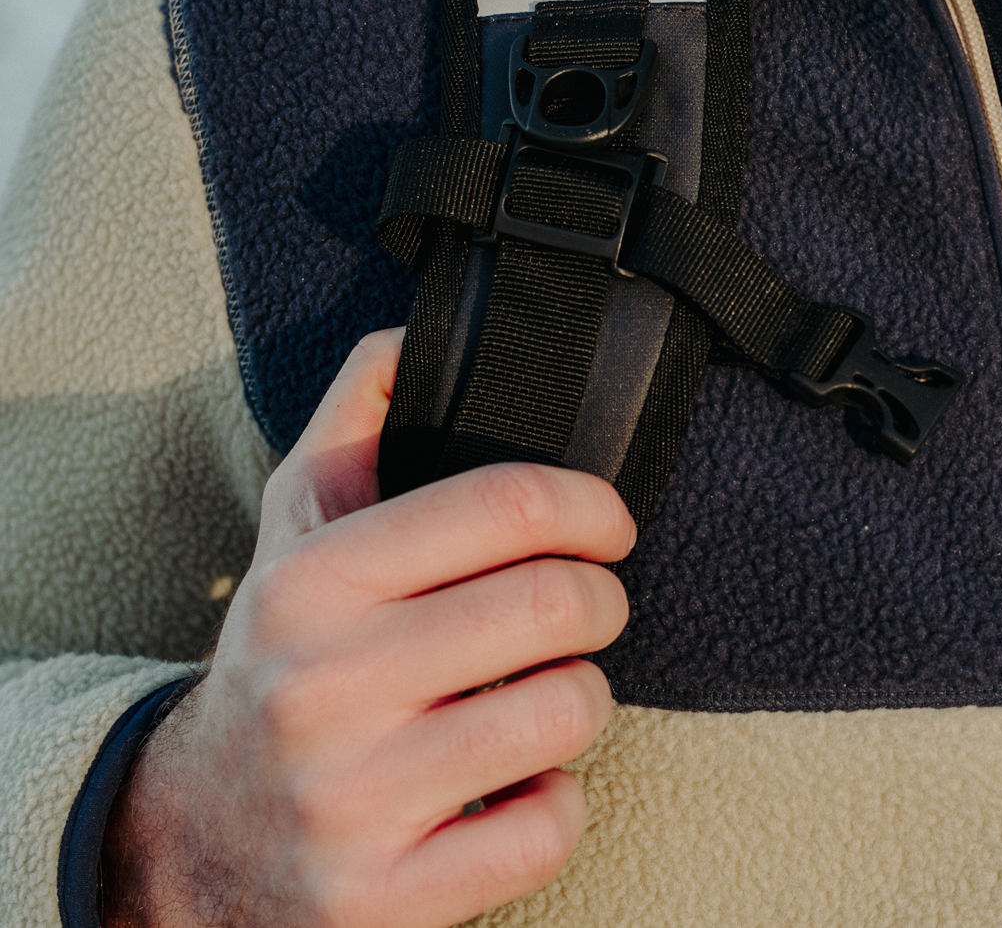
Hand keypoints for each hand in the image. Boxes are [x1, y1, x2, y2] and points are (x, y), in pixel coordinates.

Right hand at [101, 326, 634, 926]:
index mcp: (313, 580)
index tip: (607, 522)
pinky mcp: (384, 897)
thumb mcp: (293, 522)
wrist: (194, 831)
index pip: (504, 505)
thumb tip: (421, 331)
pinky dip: (558, 796)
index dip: (590, 504)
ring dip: (584, 694)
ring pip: (566, 713)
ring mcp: (353, 799)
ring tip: (549, 686)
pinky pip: (544, 830)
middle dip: (602, 598)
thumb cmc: (277, 654)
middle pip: (553, 605)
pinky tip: (519, 776)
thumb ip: (358, 416)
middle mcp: (325, 684)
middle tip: (589, 604)